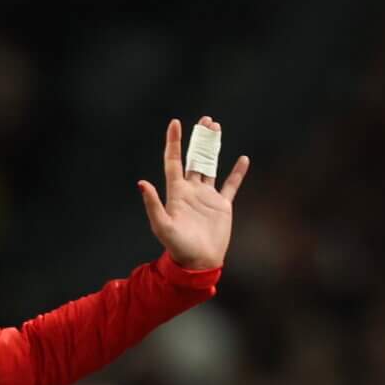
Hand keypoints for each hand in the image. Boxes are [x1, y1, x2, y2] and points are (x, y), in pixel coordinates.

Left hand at [138, 118, 247, 270]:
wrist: (198, 263)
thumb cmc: (178, 247)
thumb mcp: (162, 226)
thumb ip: (153, 205)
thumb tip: (142, 183)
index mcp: (176, 192)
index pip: (173, 161)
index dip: (174, 142)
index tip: (175, 123)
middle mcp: (191, 190)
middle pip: (194, 158)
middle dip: (199, 139)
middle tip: (206, 120)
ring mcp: (207, 197)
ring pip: (210, 166)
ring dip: (214, 148)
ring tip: (217, 128)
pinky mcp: (222, 206)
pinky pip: (230, 185)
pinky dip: (237, 173)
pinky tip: (242, 159)